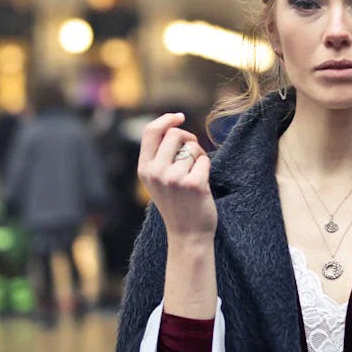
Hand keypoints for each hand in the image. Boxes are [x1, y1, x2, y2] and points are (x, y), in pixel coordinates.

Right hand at [137, 112, 214, 242]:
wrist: (187, 234)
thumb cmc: (176, 202)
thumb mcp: (157, 179)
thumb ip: (160, 155)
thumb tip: (175, 125)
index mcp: (144, 169)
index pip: (151, 131)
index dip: (166, 119)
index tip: (179, 117)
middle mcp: (156, 172)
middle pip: (175, 134)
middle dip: (188, 138)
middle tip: (193, 152)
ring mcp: (174, 178)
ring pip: (192, 147)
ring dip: (199, 156)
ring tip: (195, 173)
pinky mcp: (193, 183)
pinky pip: (204, 160)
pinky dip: (206, 167)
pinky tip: (202, 183)